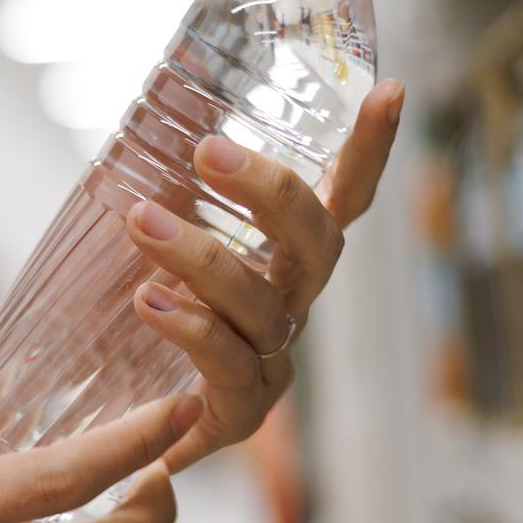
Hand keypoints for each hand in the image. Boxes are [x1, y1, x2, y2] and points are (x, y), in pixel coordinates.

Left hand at [126, 79, 403, 471]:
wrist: (132, 431)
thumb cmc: (155, 320)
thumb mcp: (163, 248)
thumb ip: (169, 193)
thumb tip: (145, 112)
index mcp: (288, 259)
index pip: (341, 199)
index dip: (370, 150)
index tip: (390, 91)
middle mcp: (295, 303)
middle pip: (316, 243)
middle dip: (271, 192)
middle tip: (209, 150)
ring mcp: (275, 360)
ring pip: (262, 302)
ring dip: (201, 256)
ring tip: (142, 222)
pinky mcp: (242, 411)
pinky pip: (228, 363)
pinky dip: (189, 327)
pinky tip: (149, 301)